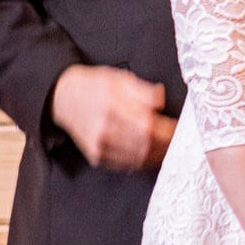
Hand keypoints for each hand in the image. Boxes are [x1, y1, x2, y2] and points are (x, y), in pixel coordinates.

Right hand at [50, 64, 171, 171]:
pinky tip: (152, 156)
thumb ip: (143, 90)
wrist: (64, 97)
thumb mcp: (120, 78)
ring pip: (137, 158)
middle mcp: (105, 129)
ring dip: (158, 157)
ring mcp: (99, 145)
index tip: (180, 128)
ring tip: (170, 150)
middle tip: (179, 141)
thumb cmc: (94, 86)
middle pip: (145, 145)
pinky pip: (125, 165)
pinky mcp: (96, 156)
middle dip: (167, 145)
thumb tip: (160, 100)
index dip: (168, 130)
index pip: (148, 126)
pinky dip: (142, 163)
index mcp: (113, 107)